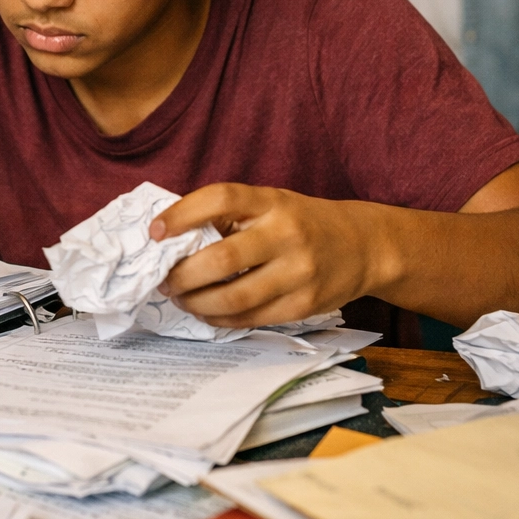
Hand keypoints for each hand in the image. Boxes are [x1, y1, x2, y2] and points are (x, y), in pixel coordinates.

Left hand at [150, 183, 383, 328]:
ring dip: (196, 303)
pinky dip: (219, 319)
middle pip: (221, 259)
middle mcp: (286, 234)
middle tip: (165, 280)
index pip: (221, 198)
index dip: (182, 214)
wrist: (363, 246)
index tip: (155, 231)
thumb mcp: (271, 204)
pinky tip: (207, 312)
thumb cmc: (302, 223)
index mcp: (272, 202)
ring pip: (233, 298)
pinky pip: (250, 318)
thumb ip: (230, 216)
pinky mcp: (304, 305)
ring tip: (182, 298)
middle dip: (182, 275)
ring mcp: (298, 273)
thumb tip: (171, 238)